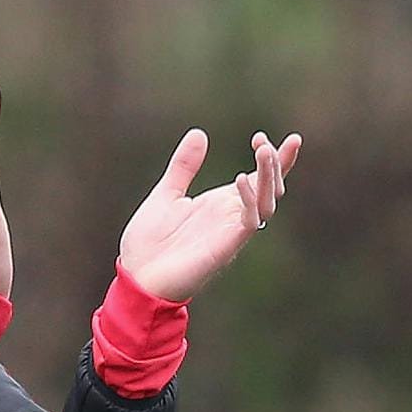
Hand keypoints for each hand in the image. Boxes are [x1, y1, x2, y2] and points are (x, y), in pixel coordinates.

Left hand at [119, 128, 302, 300]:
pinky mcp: (226, 246)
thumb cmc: (149, 243)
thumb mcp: (166, 195)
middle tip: (264, 142)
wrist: (136, 278)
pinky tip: (241, 179)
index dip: (272, 159)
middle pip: (271, 188)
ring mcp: (231, 232)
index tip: (265, 136)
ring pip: (268, 202)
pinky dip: (251, 200)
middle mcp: (231, 217)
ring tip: (263, 150)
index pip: (258, 179)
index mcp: (220, 205)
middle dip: (275, 164)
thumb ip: (183, 167)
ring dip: (270, 177)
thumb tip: (199, 133)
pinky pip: (250, 221)